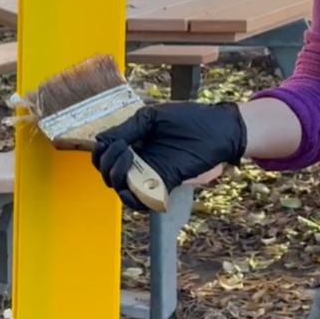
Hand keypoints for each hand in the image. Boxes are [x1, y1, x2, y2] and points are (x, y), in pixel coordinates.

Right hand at [91, 101, 247, 210]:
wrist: (219, 128)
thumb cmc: (190, 118)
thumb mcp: (153, 117)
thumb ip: (129, 128)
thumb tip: (103, 140)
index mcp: (134, 141)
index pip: (104, 153)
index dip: (100, 152)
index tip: (112, 141)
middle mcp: (139, 159)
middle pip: (108, 173)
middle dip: (106, 164)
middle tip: (122, 149)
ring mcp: (151, 173)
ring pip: (121, 189)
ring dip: (116, 178)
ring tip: (127, 160)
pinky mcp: (165, 184)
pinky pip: (143, 201)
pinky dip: (133, 198)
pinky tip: (134, 183)